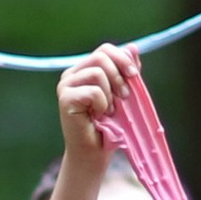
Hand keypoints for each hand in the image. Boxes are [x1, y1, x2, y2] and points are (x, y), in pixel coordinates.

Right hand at [55, 47, 127, 163]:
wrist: (95, 152)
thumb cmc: (109, 125)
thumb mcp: (123, 93)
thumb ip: (126, 71)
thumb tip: (133, 47)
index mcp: (85, 69)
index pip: (105, 50)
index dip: (122, 58)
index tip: (135, 75)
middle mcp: (72, 74)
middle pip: (101, 56)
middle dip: (119, 75)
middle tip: (125, 97)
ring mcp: (66, 85)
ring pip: (97, 72)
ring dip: (110, 94)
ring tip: (110, 110)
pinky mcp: (65, 98)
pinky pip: (93, 91)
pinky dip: (102, 104)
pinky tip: (99, 115)